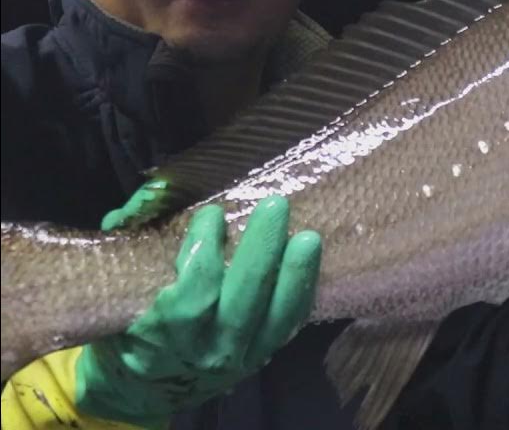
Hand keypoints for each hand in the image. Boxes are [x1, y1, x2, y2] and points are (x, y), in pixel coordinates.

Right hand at [76, 194, 321, 426]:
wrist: (143, 389)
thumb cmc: (126, 330)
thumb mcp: (117, 294)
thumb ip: (132, 246)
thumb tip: (149, 198)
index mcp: (163, 334)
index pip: (193, 293)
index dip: (204, 251)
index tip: (213, 213)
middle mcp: (207, 349)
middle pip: (242, 300)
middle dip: (261, 250)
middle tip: (274, 206)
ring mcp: (241, 355)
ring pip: (276, 315)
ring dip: (295, 272)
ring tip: (308, 236)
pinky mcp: (265, 354)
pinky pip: (291, 322)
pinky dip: (303, 289)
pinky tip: (311, 258)